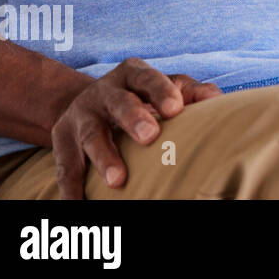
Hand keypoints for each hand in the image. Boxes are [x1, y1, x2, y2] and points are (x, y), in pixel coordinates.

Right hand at [50, 58, 220, 199]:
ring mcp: (81, 116)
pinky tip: (77, 204)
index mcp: (132, 74)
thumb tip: (216, 100)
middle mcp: (104, 92)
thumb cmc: (143, 96)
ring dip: (104, 158)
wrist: (90, 101)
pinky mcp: (62, 140)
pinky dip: (70, 187)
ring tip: (118, 180)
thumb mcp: (166, 87)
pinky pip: (65, 166)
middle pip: (119, 103)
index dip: (161, 91)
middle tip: (150, 137)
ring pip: (91, 136)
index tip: (175, 109)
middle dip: (134, 118)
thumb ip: (191, 92)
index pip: (148, 78)